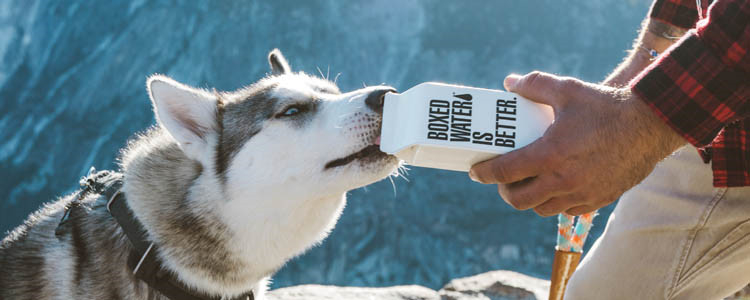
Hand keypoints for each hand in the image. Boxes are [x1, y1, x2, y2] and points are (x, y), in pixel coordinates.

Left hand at [469, 72, 684, 215]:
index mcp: (551, 154)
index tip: (475, 172)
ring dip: (529, 199)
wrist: (651, 125)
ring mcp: (582, 193)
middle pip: (518, 200)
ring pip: (541, 209)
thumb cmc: (607, 106)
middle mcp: (564, 180)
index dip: (485, 174)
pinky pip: (566, 210)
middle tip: (502, 178)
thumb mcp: (568, 89)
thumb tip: (509, 83)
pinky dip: (554, 202)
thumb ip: (534, 85)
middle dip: (504, 191)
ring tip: (527, 182)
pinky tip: (553, 186)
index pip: (506, 172)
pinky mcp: (598, 199)